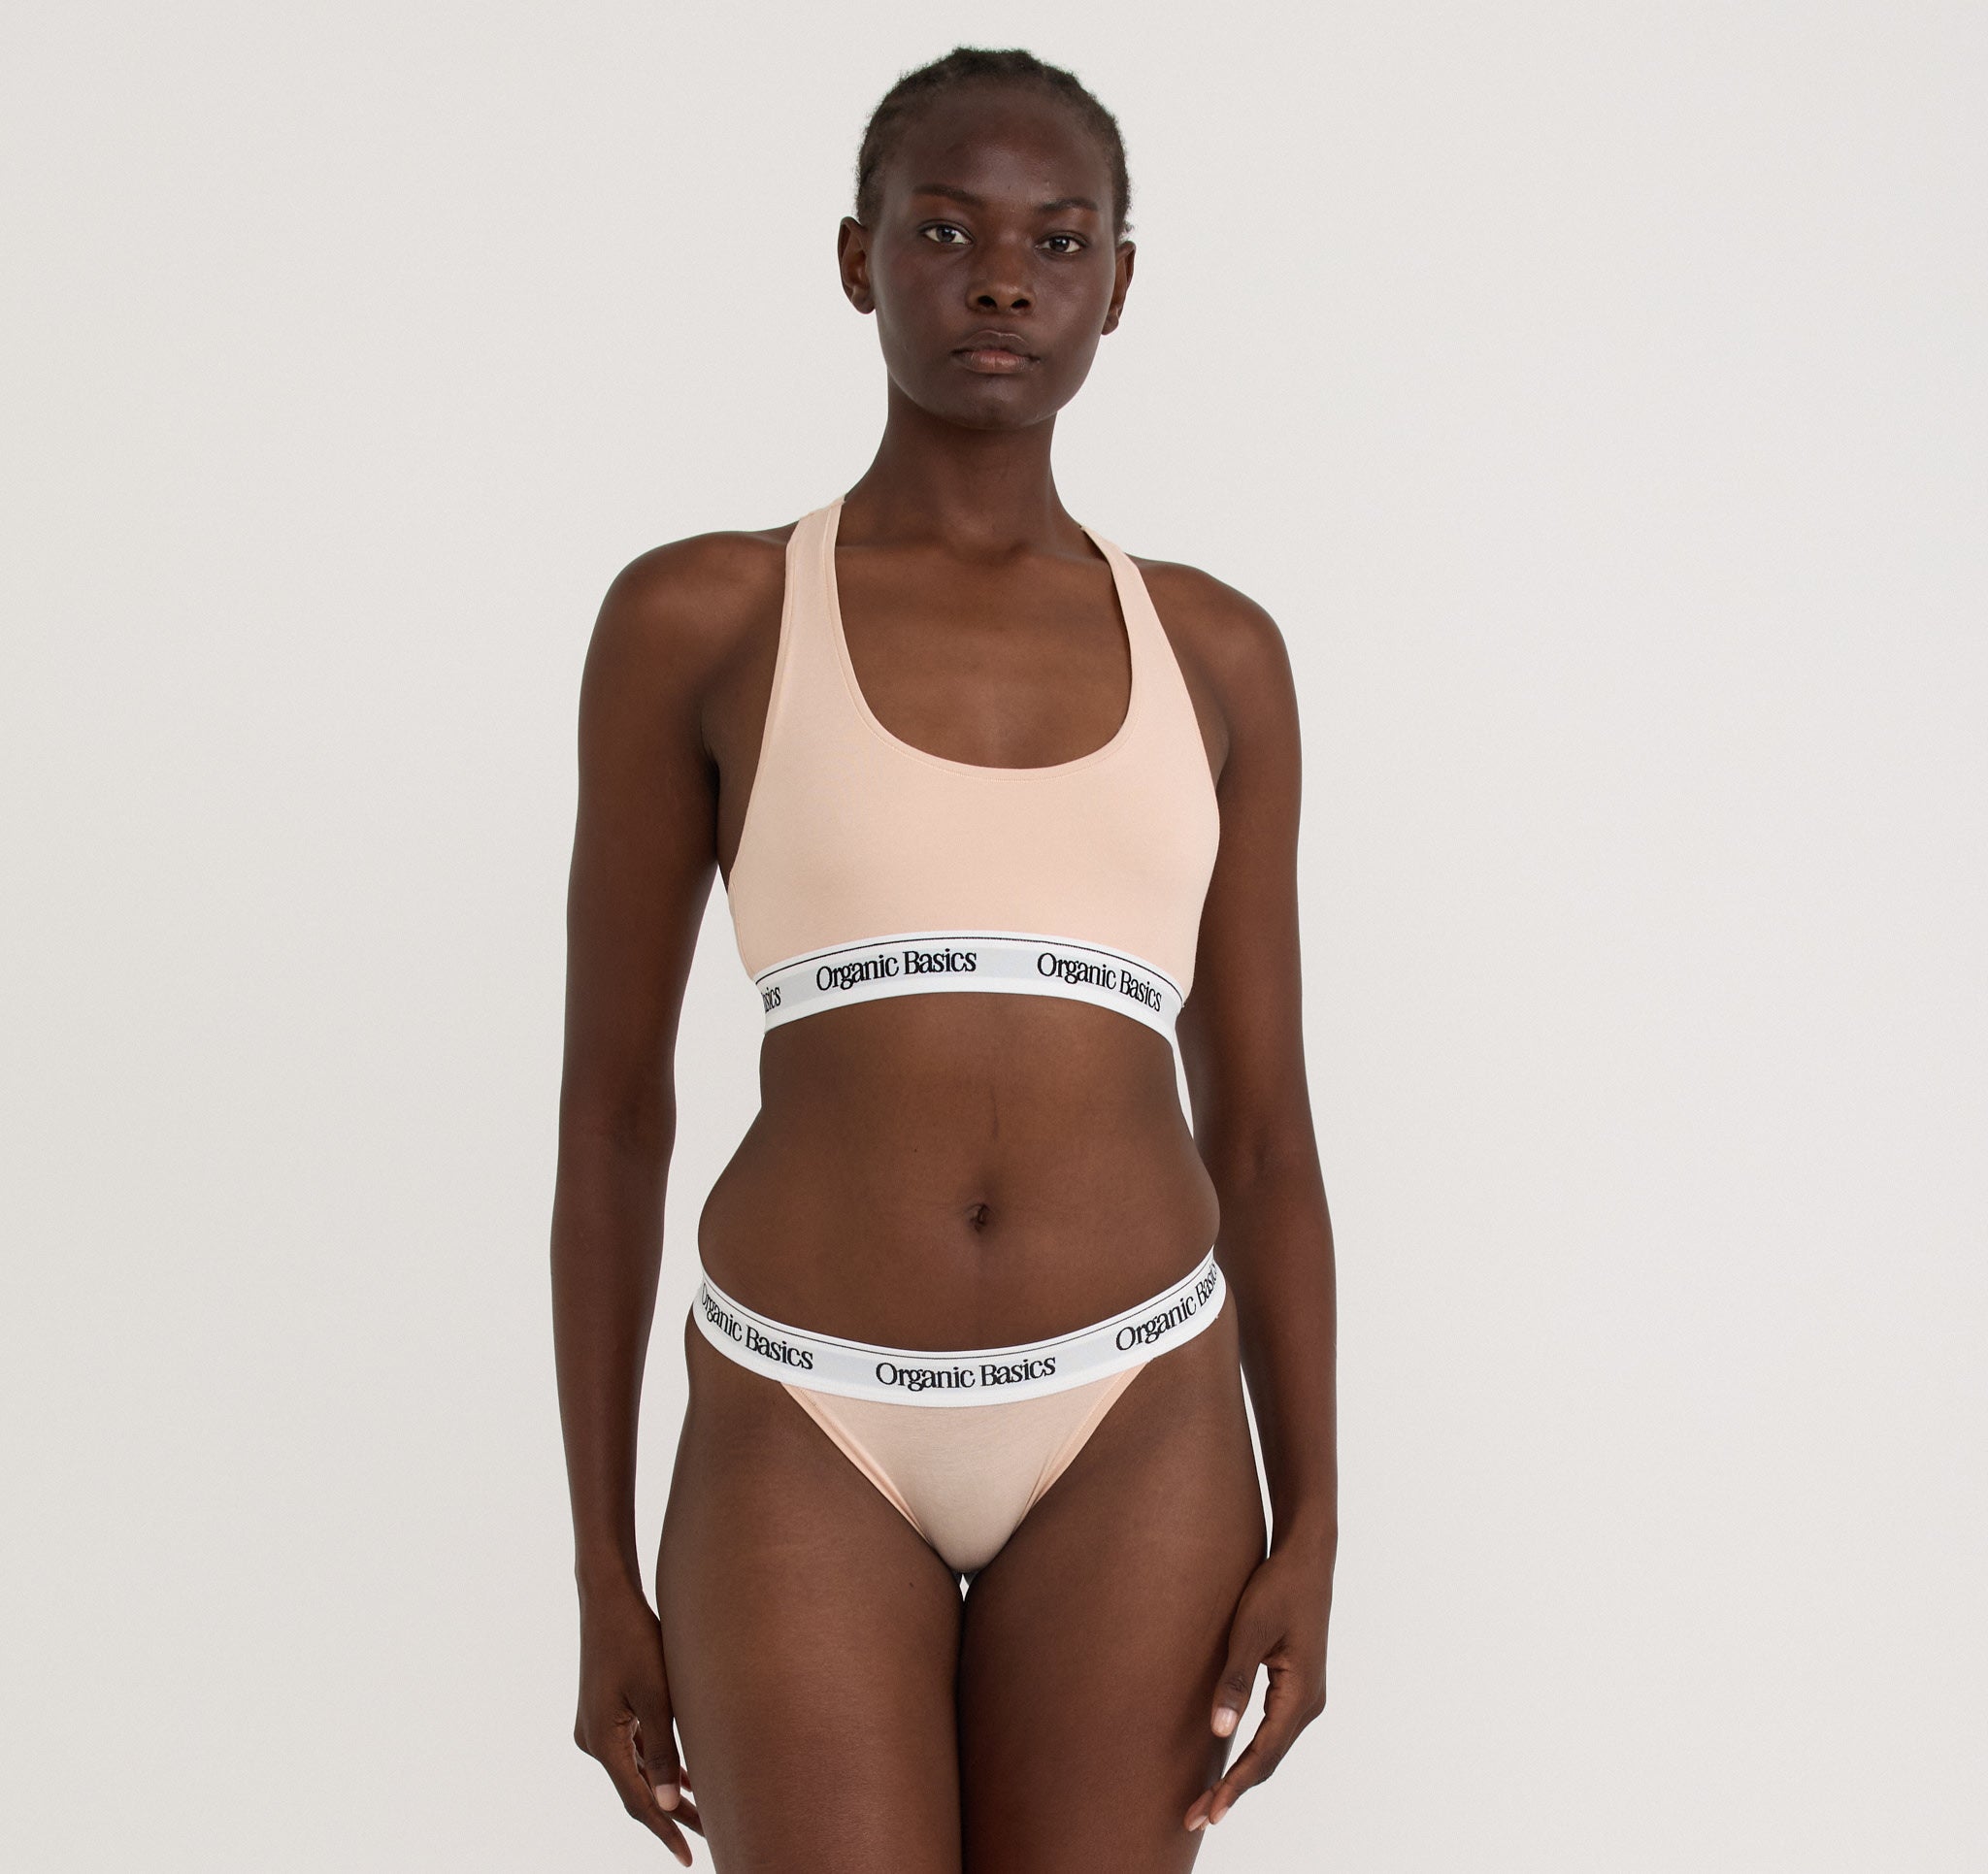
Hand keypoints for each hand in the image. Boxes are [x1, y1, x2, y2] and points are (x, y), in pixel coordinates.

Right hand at [574, 1584, 705, 1864]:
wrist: (608, 1599)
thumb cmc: (636, 1639)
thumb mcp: (656, 1695)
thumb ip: (662, 1750)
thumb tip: (668, 1804)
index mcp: (602, 1742)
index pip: (638, 1801)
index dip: (665, 1830)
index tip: (688, 1856)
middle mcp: (594, 1741)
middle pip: (636, 1790)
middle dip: (670, 1816)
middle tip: (707, 1840)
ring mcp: (597, 1727)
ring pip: (636, 1771)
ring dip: (666, 1790)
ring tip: (702, 1814)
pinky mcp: (605, 1713)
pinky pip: (633, 1750)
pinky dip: (657, 1765)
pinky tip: (683, 1777)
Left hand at [1184, 1533, 1333, 1832]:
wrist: (1306, 1559)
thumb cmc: (1276, 1588)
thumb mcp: (1250, 1630)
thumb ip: (1235, 1680)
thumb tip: (1218, 1731)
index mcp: (1300, 1695)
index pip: (1263, 1755)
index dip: (1234, 1786)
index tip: (1209, 1813)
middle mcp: (1308, 1703)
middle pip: (1268, 1760)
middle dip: (1233, 1790)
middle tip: (1196, 1817)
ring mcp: (1306, 1696)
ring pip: (1271, 1748)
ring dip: (1241, 1774)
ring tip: (1208, 1800)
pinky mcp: (1297, 1686)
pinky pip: (1273, 1731)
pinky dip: (1251, 1752)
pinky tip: (1230, 1761)